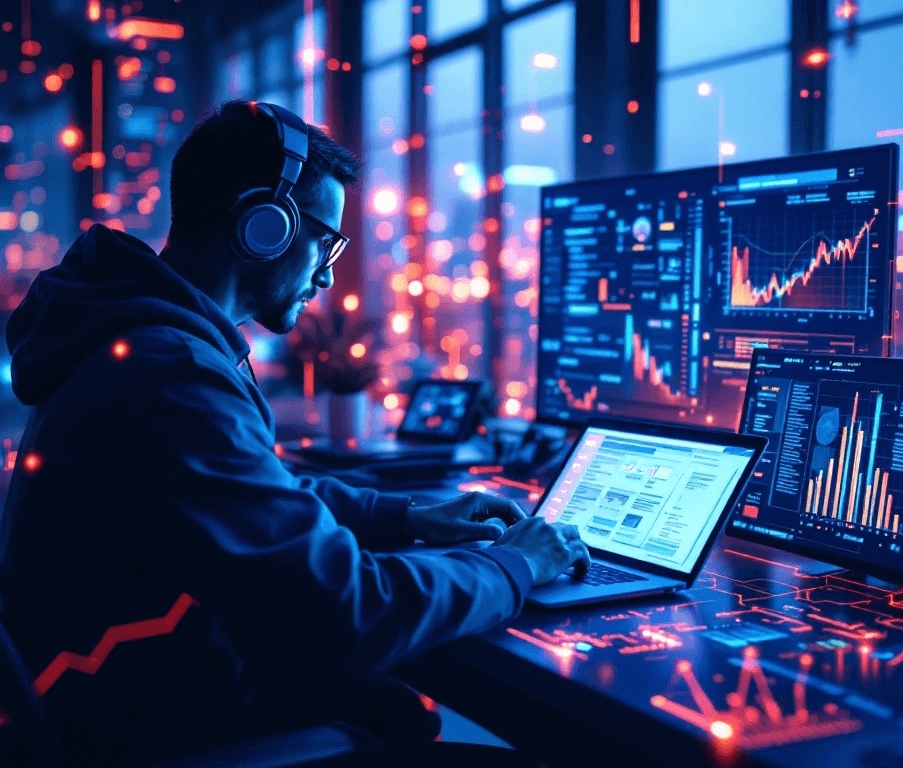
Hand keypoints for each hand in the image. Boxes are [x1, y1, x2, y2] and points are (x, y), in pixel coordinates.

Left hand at [404, 491, 526, 544]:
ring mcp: (477, 508)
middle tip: (527, 538)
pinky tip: (503, 540)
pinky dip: (499, 528)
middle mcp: (480, 501)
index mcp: (479, 500)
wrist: (417, 523)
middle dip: (517, 523)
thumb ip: (482, 531)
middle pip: (507, 510)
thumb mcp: (460, 530)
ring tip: (518, 541)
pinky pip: (492, 520)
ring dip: (509, 527)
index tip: (529, 530)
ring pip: (501, 516)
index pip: (508, 505)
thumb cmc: (436, 526)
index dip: (521, 517)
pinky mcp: (473, 515)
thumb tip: (503, 534)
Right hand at [492, 518, 590, 585]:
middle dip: (570, 537)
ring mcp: (559, 539)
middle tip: (570, 546)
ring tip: (580, 559)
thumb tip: (503, 546)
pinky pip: (583, 555)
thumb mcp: (503, 542)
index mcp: (533, 523)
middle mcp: (548, 527)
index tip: (553, 541)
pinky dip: (585, 563)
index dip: (553, 534)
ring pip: (577, 539)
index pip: (549, 524)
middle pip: (567, 528)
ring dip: (579, 549)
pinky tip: (582, 570)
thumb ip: (509, 539)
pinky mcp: (566, 553)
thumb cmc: (503, 557)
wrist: (511, 564)